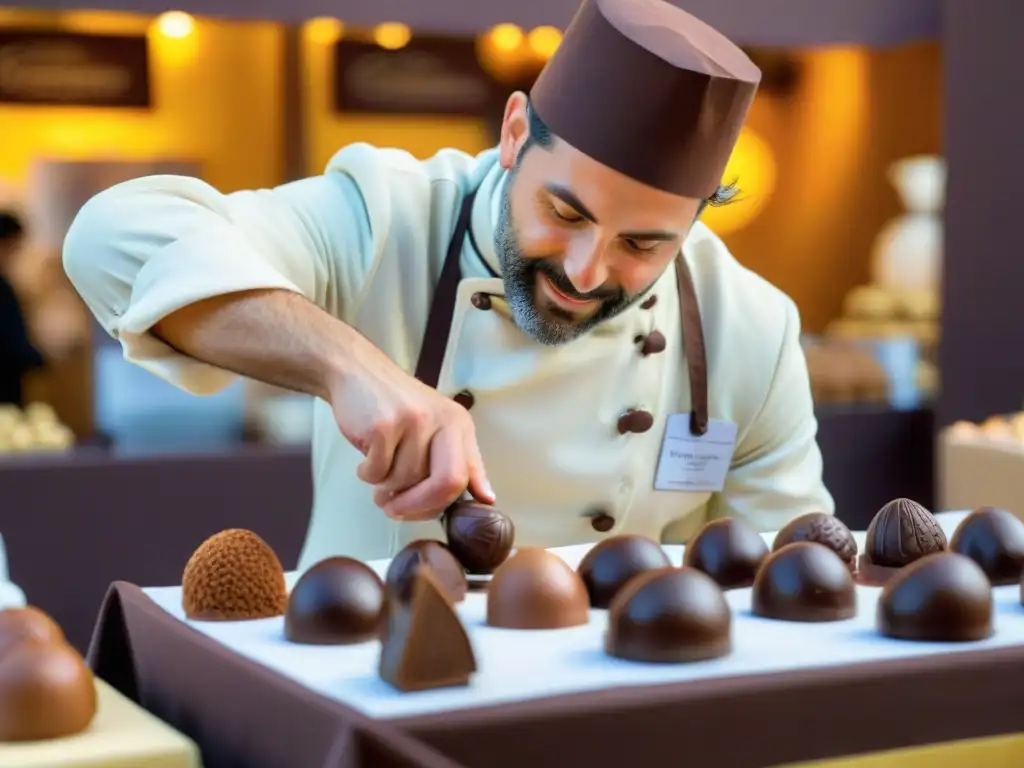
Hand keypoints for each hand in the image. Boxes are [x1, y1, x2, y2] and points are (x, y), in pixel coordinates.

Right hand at [327, 340, 494, 520]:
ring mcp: (412, 423)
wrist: (358, 372)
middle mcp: (441, 421)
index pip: (465, 476)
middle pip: (444, 484)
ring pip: (404, 481)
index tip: (428, 513)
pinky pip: (376, 473)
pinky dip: (367, 474)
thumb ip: (462, 462)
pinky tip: (366, 458)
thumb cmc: (397, 407)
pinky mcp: (382, 426)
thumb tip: (486, 499)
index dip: (447, 504)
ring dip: (385, 488)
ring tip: (378, 471)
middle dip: (417, 507)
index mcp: (459, 425)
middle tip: (396, 510)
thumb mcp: (437, 427)